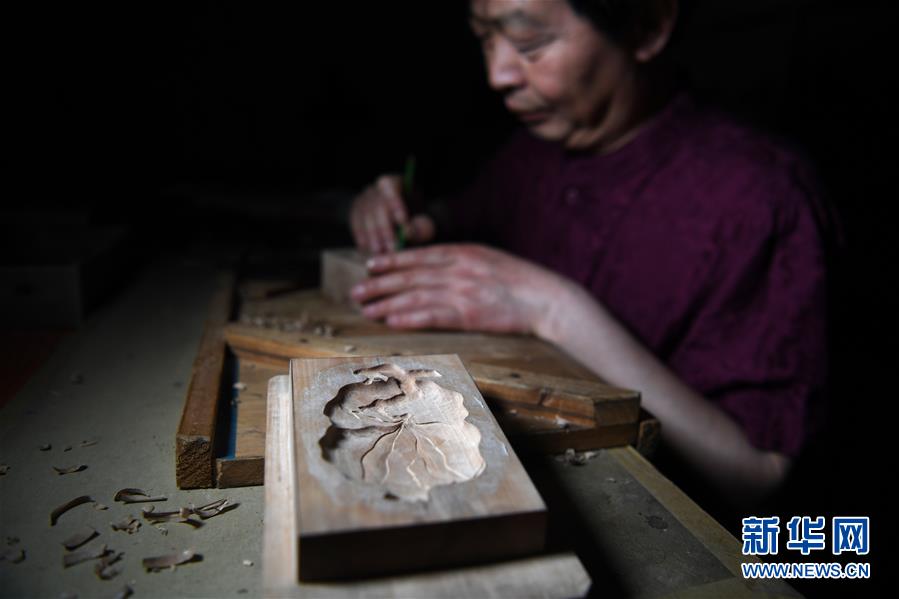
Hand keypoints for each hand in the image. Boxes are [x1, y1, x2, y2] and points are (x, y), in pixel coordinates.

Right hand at [349, 174, 434, 253]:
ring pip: (366, 217)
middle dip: (386, 230)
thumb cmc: (420, 223)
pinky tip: (369, 252)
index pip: (392, 187)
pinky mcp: (356, 211)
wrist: (406, 226)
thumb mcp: (427, 223)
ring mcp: (365, 198)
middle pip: (378, 206)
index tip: (404, 226)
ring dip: (374, 238)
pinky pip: (356, 224)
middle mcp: (378, 187)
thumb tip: (408, 233)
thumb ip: (422, 226)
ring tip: (382, 255)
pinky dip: (363, 238)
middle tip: (392, 249)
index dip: (396, 205)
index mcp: (398, 182)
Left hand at [350, 243, 568, 335]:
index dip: (391, 261)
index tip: (369, 266)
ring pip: (416, 296)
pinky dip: (410, 318)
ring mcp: (464, 292)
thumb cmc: (519, 280)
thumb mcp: (487, 258)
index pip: (418, 255)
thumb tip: (432, 266)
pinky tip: (392, 321)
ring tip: (366, 310)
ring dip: (387, 303)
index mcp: (463, 252)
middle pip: (410, 276)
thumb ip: (459, 260)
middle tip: (355, 292)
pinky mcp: (470, 315)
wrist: (547, 299)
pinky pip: (433, 316)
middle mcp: (459, 269)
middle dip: (379, 284)